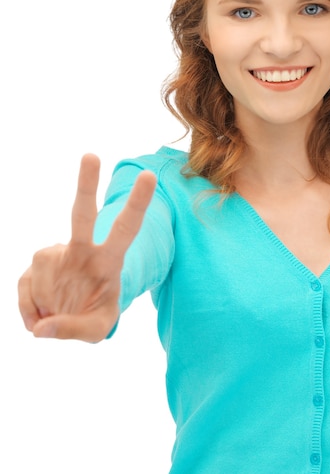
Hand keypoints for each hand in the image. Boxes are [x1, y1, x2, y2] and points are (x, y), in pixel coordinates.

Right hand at [18, 154, 155, 341]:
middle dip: (86, 184)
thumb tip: (40, 328)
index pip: (126, 229)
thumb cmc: (94, 315)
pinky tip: (41, 314)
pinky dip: (30, 309)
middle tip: (91, 155)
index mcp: (109, 260)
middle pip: (82, 214)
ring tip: (57, 316)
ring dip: (46, 303)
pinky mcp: (34, 265)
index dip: (137, 204)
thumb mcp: (96, 330)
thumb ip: (72, 330)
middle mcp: (83, 249)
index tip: (149, 176)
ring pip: (44, 272)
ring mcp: (57, 254)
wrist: (71, 316)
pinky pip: (25, 288)